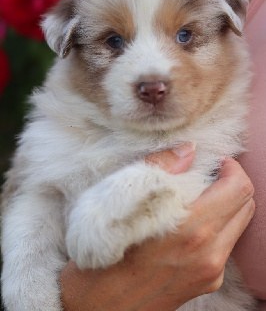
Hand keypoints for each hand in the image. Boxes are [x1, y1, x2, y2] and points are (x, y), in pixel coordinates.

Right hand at [60, 146, 254, 310]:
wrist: (96, 308)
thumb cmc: (103, 252)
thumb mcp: (122, 201)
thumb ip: (160, 169)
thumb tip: (187, 150)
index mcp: (191, 228)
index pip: (238, 189)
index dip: (231, 167)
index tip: (215, 161)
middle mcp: (209, 253)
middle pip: (246, 205)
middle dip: (232, 183)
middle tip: (209, 174)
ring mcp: (210, 272)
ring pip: (239, 225)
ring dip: (228, 204)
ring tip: (200, 196)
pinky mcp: (206, 283)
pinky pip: (226, 245)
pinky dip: (219, 226)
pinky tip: (191, 223)